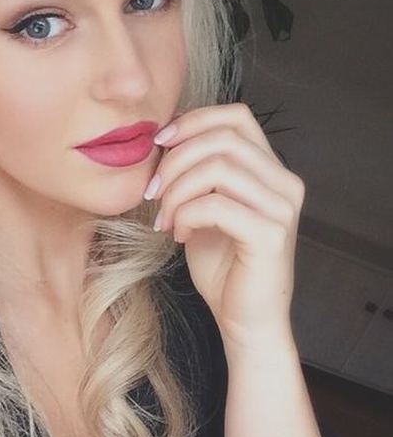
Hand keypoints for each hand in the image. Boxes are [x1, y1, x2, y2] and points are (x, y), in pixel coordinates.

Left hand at [144, 102, 304, 348]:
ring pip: (218, 168)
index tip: (159, 142)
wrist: (245, 320)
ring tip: (164, 218)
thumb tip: (162, 145)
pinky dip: (186, 215)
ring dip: (177, 190)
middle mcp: (284, 182)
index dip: (193, 120)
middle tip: (152, 192)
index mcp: (270, 170)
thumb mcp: (204, 211)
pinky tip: (179, 234)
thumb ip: (195, 177)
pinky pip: (215, 205)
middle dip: (175, 160)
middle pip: (222, 139)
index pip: (236, 116)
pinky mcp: (270, 234)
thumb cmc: (223, 268)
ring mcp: (281, 207)